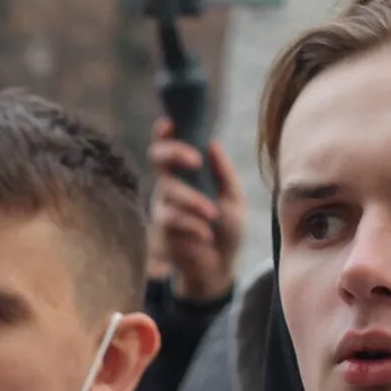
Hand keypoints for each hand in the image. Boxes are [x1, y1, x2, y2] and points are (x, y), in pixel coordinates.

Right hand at [149, 122, 245, 300]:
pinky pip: (172, 219)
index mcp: (187, 172)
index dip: (165, 131)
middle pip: (157, 157)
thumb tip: (213, 144)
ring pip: (168, 191)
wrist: (219, 266)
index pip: (170, 144)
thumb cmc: (226, 229)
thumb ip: (223, 173)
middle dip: (174, 153)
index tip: (170, 123)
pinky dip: (192, 225)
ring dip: (193, 202)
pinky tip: (205, 236)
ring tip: (211, 215)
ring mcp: (163, 206)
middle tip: (195, 161)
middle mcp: (170, 184)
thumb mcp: (233, 198)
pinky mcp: (161, 229)